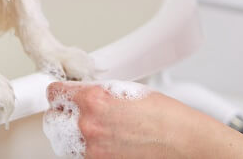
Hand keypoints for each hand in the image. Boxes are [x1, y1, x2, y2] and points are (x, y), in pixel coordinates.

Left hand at [44, 81, 242, 158]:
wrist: (187, 145)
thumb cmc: (168, 118)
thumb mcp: (128, 90)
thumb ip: (99, 92)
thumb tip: (83, 92)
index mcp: (93, 100)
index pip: (55, 93)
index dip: (58, 91)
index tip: (59, 92)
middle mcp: (88, 126)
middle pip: (55, 118)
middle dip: (64, 113)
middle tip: (77, 111)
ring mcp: (93, 150)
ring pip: (67, 139)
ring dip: (75, 133)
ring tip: (96, 128)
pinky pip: (83, 154)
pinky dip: (89, 148)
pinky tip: (106, 142)